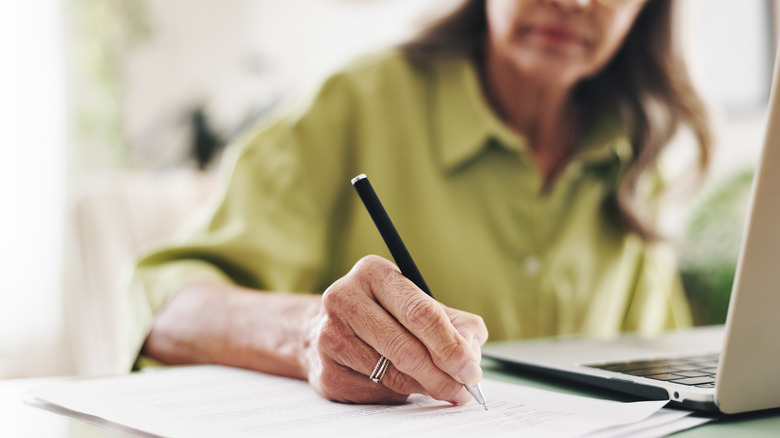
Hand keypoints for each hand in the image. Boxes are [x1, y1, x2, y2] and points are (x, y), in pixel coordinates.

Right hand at [303, 255, 487, 404]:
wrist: (324, 330)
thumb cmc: (384, 316)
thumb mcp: (421, 306)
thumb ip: (456, 326)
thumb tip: (471, 358)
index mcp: (374, 272)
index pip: (420, 312)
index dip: (450, 345)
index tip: (470, 368)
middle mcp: (345, 298)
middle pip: (406, 348)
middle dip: (442, 374)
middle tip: (462, 389)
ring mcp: (330, 336)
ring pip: (393, 374)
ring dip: (424, 386)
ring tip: (438, 386)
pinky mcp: (327, 371)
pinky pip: (377, 391)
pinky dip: (399, 393)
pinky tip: (401, 383)